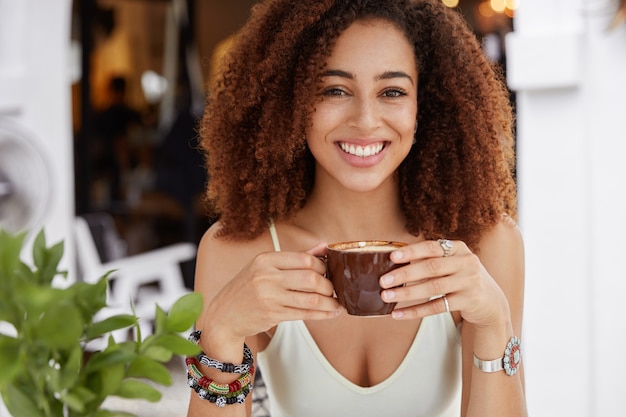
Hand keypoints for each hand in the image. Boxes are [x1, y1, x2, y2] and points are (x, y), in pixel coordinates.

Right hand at [201, 242, 341, 342]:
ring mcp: (269, 296)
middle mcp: (266, 276)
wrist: (223, 316)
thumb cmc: (247, 289)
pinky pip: (305, 314)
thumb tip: (324, 246)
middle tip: (334, 289)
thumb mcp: (265, 267)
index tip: (329, 271)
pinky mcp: (272, 315)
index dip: (323, 266)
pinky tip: (331, 313)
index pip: (305, 259)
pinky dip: (322, 314)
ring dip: (330, 302)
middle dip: (328, 285)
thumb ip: (295, 257)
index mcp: (266, 259)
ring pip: (311, 298)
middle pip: (311, 277)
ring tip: (337, 304)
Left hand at [379, 239, 509, 327]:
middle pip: (431, 268)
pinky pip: (437, 307)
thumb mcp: (452, 263)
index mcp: (458, 248)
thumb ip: (430, 260)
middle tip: (383, 280)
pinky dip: (415, 311)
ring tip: (387, 296)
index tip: (392, 256)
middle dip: (404, 274)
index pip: (432, 247)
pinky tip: (398, 314)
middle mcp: (466, 263)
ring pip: (433, 288)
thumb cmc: (461, 277)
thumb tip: (394, 263)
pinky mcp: (468, 301)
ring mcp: (469, 282)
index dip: (411, 251)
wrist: (490, 301)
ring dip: (406, 293)